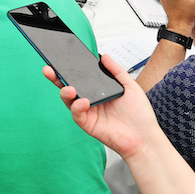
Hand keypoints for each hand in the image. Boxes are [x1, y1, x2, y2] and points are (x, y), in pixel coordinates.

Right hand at [44, 55, 158, 157]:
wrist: (145, 137)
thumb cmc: (139, 115)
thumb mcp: (130, 86)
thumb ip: (116, 71)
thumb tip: (104, 56)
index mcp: (99, 90)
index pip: (80, 77)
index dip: (69, 69)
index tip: (61, 59)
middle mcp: (90, 100)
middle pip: (68, 86)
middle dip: (56, 77)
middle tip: (49, 69)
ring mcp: (88, 112)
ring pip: (68, 99)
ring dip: (65, 92)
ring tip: (69, 88)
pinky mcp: (87, 123)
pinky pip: (76, 113)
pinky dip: (77, 106)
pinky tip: (84, 102)